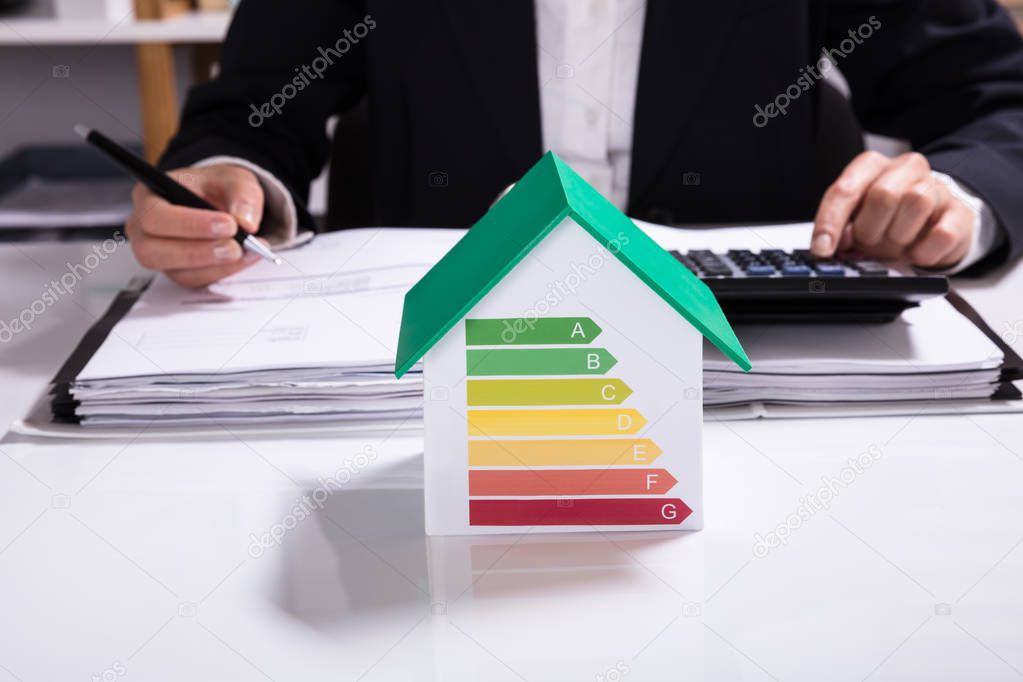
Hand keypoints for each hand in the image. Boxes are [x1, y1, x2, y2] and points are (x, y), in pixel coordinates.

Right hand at [125, 164, 265, 287]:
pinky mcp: (177, 272)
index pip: (154, 215)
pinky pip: (194, 281)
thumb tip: (245, 221)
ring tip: (245, 252)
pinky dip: (222, 273)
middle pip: (153, 251)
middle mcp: (144, 229)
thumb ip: (242, 194)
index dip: (190, 224)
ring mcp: (158, 254)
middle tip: (236, 246)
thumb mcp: (234, 179)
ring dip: (215, 267)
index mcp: (149, 195)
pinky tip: (244, 259)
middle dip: (199, 252)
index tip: (228, 224)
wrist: (225, 206)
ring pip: (176, 272)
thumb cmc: (218, 189)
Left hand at [811, 151, 973, 267]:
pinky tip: (916, 253)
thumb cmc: (886, 220)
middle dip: (870, 230)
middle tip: (869, 245)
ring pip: (916, 202)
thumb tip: (829, 245)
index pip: (845, 189)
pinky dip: (924, 252)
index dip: (830, 222)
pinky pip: (942, 233)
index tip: (823, 248)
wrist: (933, 223)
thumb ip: (840, 228)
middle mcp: (905, 168)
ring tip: (894, 246)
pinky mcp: (959, 212)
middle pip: (883, 195)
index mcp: (871, 166)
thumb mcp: (855, 221)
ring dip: (898, 238)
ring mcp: (936, 187)